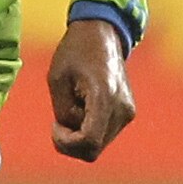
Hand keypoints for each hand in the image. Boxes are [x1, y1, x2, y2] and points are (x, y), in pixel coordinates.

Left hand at [46, 18, 134, 161]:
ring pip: (98, 146)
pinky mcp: (128, 113)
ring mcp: (127, 112)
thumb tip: (72, 133)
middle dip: (71, 141)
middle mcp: (121, 108)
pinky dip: (89, 130)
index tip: (54, 125)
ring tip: (73, 107)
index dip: (66, 143)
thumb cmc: (75, 51)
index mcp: (104, 96)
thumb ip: (62, 112)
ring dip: (80, 135)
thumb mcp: (56, 79)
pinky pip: (104, 135)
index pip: (88, 142)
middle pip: (93, 150)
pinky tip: (84, 108)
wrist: (102, 33)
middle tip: (58, 119)